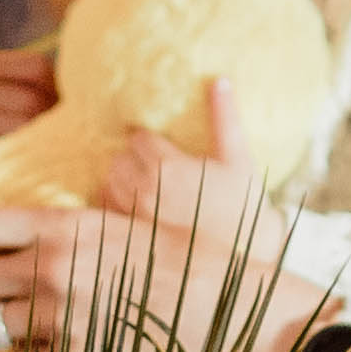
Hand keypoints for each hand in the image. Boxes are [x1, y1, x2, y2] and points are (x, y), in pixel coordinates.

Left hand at [93, 85, 264, 319]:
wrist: (244, 272)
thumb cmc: (244, 214)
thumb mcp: (240, 163)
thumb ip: (224, 118)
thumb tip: (219, 79)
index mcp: (165, 166)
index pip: (137, 138)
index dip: (148, 143)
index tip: (157, 150)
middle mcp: (140, 191)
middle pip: (117, 161)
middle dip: (131, 164)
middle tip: (152, 176)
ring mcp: (129, 219)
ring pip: (107, 187)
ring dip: (119, 188)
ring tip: (144, 199)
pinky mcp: (124, 244)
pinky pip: (106, 219)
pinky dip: (115, 216)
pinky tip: (135, 223)